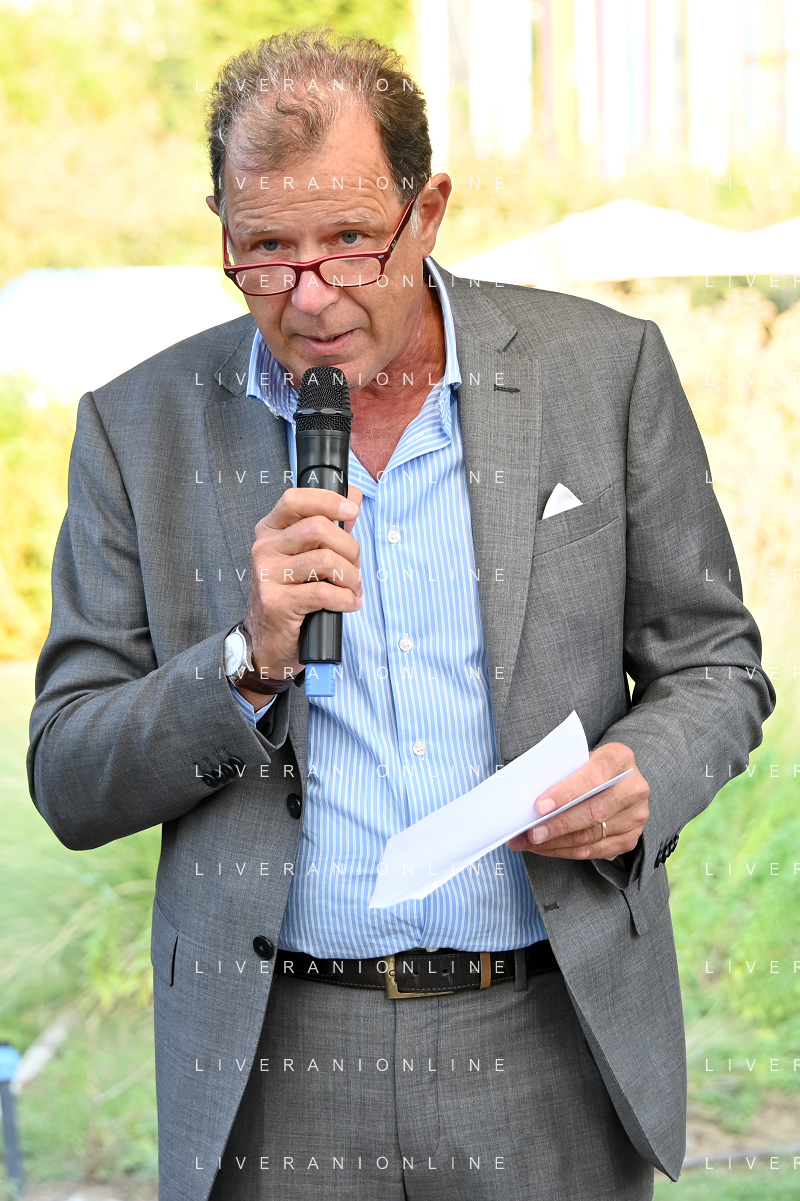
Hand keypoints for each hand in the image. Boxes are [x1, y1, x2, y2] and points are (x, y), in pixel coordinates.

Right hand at [237, 486, 362, 704]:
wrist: (269, 641)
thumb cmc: (293, 594)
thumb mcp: (310, 555)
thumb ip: (332, 525)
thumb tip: (354, 496)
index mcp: (271, 531)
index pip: (295, 499)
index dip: (327, 500)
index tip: (351, 511)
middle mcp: (265, 548)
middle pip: (318, 528)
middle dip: (349, 548)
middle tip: (354, 566)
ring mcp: (267, 575)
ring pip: (325, 560)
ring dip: (351, 577)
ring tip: (352, 589)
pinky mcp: (276, 602)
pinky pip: (323, 592)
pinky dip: (345, 599)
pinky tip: (348, 604)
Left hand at [506, 742, 648, 861]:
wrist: (614, 779)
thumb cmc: (587, 767)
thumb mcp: (577, 759)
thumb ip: (560, 773)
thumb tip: (527, 797)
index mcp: (619, 758)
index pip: (593, 777)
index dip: (566, 794)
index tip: (540, 807)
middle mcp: (634, 788)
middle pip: (594, 811)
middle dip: (558, 824)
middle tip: (531, 833)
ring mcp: (635, 816)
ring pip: (592, 835)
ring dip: (557, 842)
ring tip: (531, 843)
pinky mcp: (630, 838)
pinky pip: (594, 851)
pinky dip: (567, 851)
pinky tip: (547, 848)